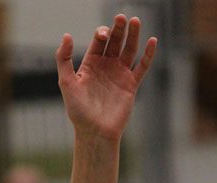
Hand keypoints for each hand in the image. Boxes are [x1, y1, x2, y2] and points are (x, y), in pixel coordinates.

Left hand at [56, 15, 156, 141]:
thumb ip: (64, 59)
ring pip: (129, 49)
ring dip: (133, 35)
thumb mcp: (67, 83)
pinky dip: (148, 54)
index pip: (98, 41)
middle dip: (118, 29)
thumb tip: (67, 35)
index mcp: (91, 64)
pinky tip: (152, 41)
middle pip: (115, 41)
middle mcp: (106, 67)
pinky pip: (142, 66)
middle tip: (122, 17)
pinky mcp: (131, 85)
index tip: (103, 34)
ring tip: (135, 21)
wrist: (95, 132)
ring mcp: (119, 75)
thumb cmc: (79, 111)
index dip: (102, 33)